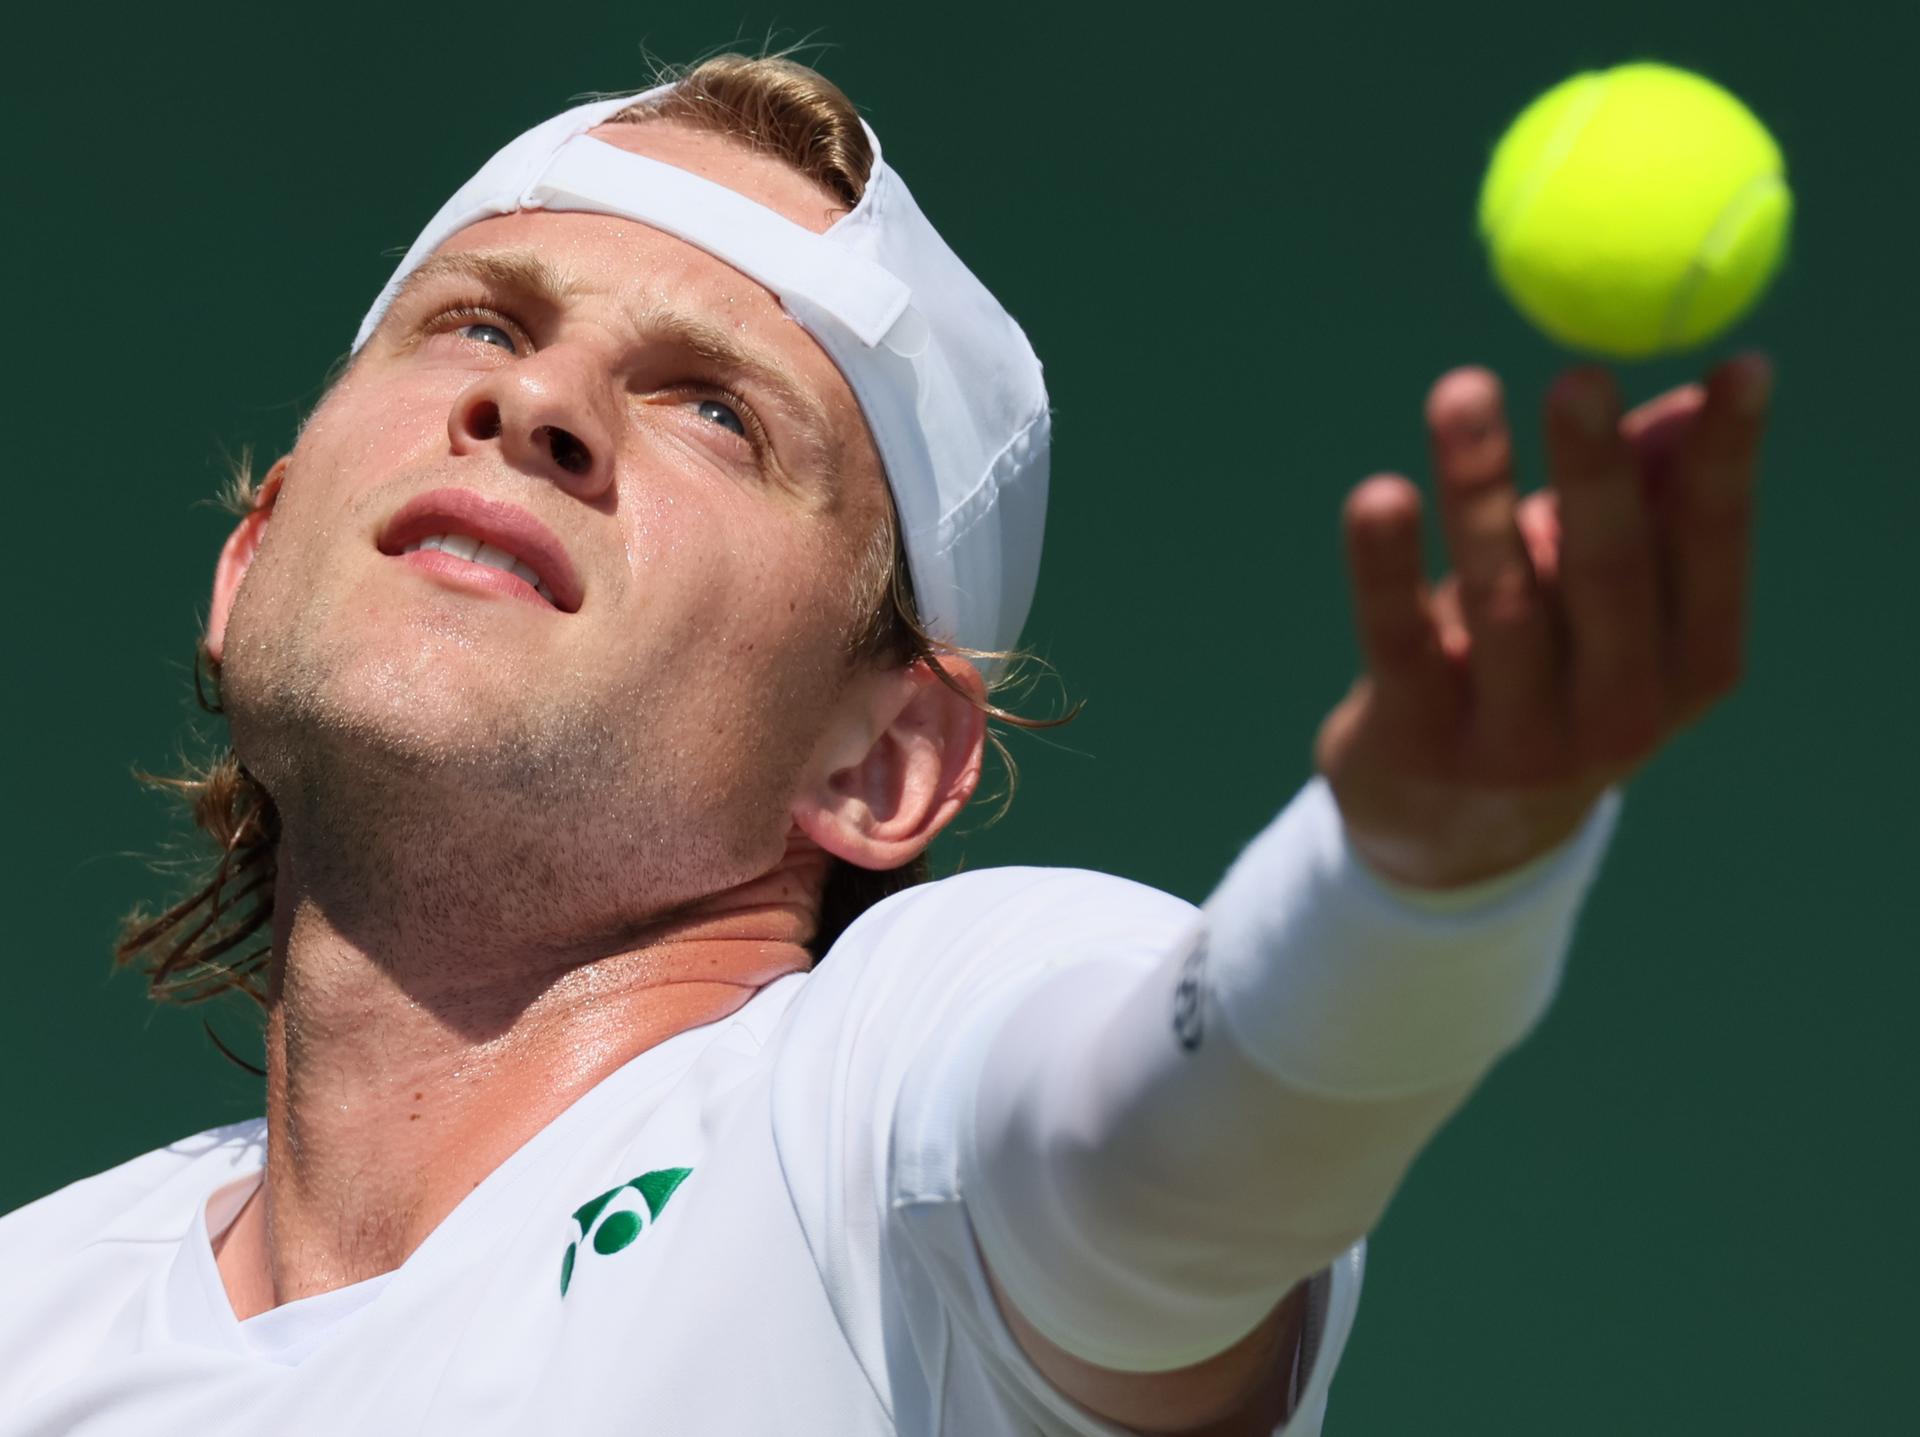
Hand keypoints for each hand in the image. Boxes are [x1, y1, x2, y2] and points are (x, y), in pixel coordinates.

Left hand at [1314, 354, 1770, 889]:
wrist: (1454, 836)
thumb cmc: (1549, 676)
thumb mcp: (1610, 607)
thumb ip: (1646, 505)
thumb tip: (1687, 397)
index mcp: (1689, 669)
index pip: (1714, 552)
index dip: (1727, 461)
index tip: (1737, 369)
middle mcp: (1618, 715)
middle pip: (1608, 575)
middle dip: (1594, 473)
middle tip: (1578, 380)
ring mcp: (1516, 741)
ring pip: (1501, 600)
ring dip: (1479, 490)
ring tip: (1462, 393)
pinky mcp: (1417, 744)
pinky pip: (1398, 641)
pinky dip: (1385, 568)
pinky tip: (1379, 497)